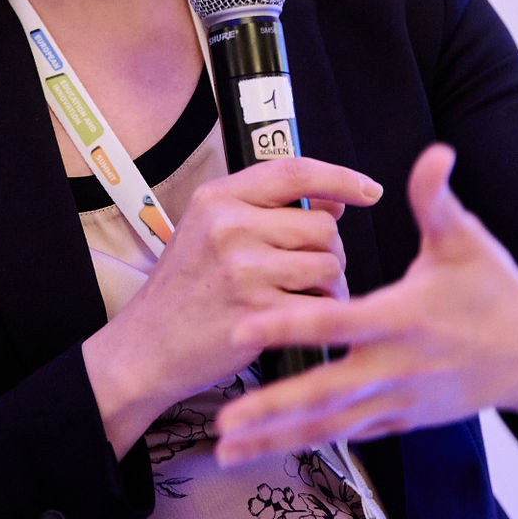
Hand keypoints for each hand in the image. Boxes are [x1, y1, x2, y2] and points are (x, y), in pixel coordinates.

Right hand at [81, 157, 382, 457]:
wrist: (147, 347)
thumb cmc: (187, 287)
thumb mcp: (209, 230)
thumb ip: (267, 209)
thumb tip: (337, 200)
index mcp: (218, 198)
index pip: (295, 171)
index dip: (341, 177)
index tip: (370, 190)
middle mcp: (230, 227)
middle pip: (323, 226)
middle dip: (328, 250)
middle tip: (307, 271)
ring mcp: (244, 270)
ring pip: (329, 264)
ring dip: (330, 285)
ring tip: (304, 297)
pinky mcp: (259, 313)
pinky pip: (321, 304)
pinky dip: (322, 314)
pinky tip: (298, 319)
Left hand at [214, 144, 517, 463]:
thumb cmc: (495, 291)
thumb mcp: (467, 241)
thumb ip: (437, 199)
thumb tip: (435, 152)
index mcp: (405, 318)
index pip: (339, 323)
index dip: (290, 325)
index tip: (244, 330)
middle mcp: (397, 368)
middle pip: (326, 394)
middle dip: (271, 409)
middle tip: (222, 422)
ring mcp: (398, 401)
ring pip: (330, 426)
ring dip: (277, 438)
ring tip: (227, 449)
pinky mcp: (401, 420)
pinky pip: (348, 434)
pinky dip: (307, 442)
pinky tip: (269, 447)